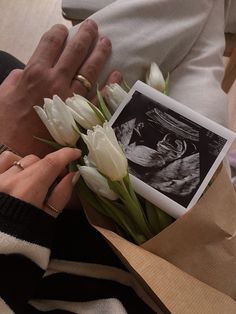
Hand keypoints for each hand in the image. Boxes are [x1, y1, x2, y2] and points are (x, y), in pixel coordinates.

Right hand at [0, 20, 120, 156]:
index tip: (65, 29)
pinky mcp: (81, 117)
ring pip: (90, 70)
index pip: (50, 44)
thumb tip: (27, 72)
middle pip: (75, 52)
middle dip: (85, 36)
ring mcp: (71, 99)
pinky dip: (109, 85)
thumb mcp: (4, 94)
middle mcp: (55, 82)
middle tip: (93, 27)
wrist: (16, 152)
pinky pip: (99, 98)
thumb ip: (18, 79)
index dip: (59, 33)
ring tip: (106, 42)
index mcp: (34, 73)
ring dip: (100, 54)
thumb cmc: (6, 125)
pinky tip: (116, 74)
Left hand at [0, 148, 80, 216]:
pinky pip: (0, 162)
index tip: (76, 153)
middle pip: (36, 160)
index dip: (66, 155)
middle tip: (56, 177)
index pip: (51, 163)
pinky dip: (10, 164)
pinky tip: (15, 174)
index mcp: (29, 190)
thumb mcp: (48, 218)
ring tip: (32, 176)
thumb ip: (61, 194)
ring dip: (29, 164)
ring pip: (16, 158)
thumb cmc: (25, 238)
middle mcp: (10, 179)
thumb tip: (73, 175)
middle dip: (49, 165)